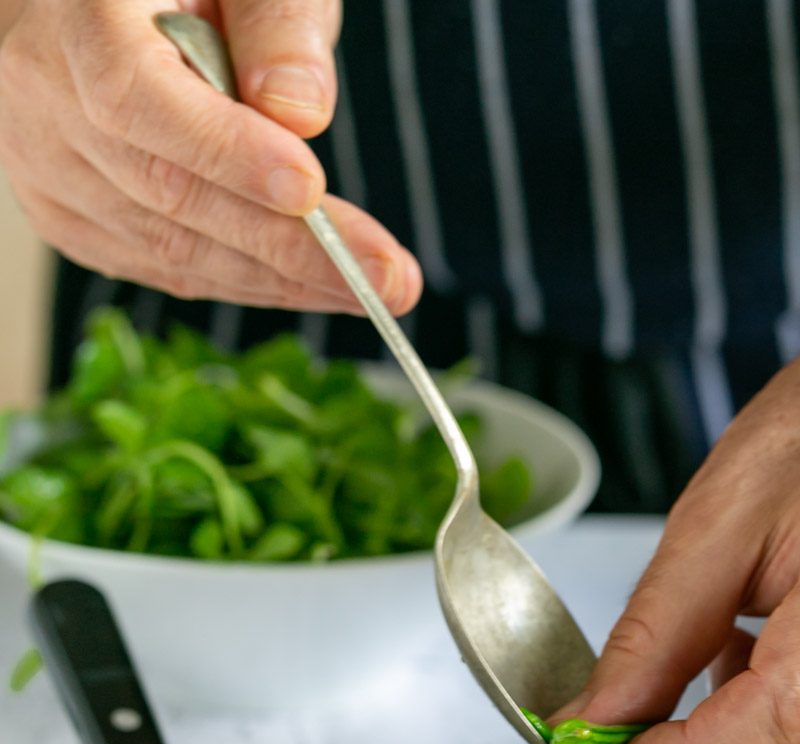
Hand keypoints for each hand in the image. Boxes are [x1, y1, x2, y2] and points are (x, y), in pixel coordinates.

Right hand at [0, 0, 420, 312]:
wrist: (98, 6)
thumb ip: (274, 20)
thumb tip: (300, 112)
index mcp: (74, 20)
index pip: (138, 99)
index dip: (227, 154)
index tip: (309, 190)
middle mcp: (43, 103)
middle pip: (171, 195)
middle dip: (291, 247)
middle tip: (388, 277)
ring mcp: (49, 170)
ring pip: (172, 248)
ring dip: (281, 281)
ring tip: (373, 290)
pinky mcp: (70, 216)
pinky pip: (163, 266)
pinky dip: (243, 281)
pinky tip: (310, 288)